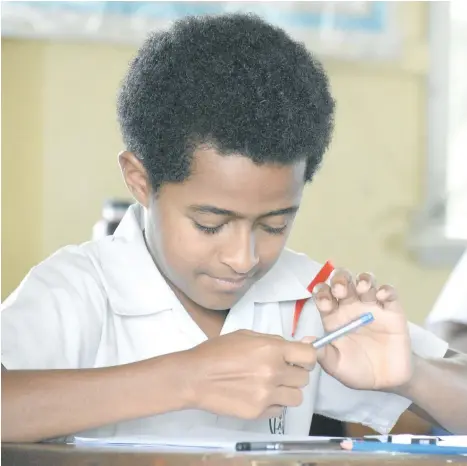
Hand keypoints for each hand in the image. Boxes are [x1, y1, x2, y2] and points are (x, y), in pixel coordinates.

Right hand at [185, 330, 316, 418]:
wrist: (195, 376)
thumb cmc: (218, 351)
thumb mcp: (246, 336)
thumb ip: (275, 340)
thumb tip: (306, 342)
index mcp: (271, 349)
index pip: (309, 356)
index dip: (306, 357)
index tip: (299, 358)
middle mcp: (273, 372)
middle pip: (304, 378)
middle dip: (294, 373)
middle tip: (278, 371)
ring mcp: (267, 395)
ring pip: (296, 397)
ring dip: (287, 390)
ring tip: (270, 385)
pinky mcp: (258, 412)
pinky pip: (279, 409)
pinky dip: (273, 403)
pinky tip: (258, 395)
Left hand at [310, 269, 411, 390]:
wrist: (386, 381)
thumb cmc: (356, 370)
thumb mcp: (336, 366)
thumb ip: (323, 354)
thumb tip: (306, 341)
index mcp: (333, 316)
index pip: (323, 296)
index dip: (322, 294)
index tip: (325, 303)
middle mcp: (350, 306)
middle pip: (342, 282)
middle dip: (340, 281)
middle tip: (340, 291)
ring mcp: (371, 306)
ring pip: (365, 281)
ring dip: (362, 280)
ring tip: (361, 288)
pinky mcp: (392, 310)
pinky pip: (390, 294)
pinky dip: (386, 290)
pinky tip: (380, 297)